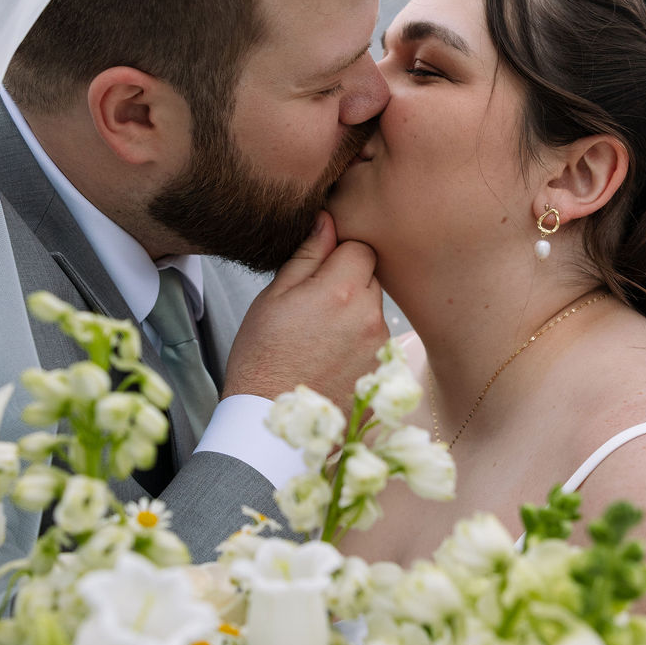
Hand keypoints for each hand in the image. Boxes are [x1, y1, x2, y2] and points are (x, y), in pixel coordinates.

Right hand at [223, 211, 387, 412]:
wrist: (268, 424)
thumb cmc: (262, 358)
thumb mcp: (273, 297)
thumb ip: (307, 255)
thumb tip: (327, 221)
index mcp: (342, 291)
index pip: (362, 247)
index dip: (339, 254)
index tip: (318, 272)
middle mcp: (369, 317)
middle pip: (372, 277)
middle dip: (349, 282)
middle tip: (313, 306)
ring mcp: (380, 347)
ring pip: (374, 309)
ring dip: (354, 313)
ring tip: (318, 337)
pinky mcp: (383, 372)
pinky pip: (375, 341)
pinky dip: (358, 343)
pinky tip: (329, 358)